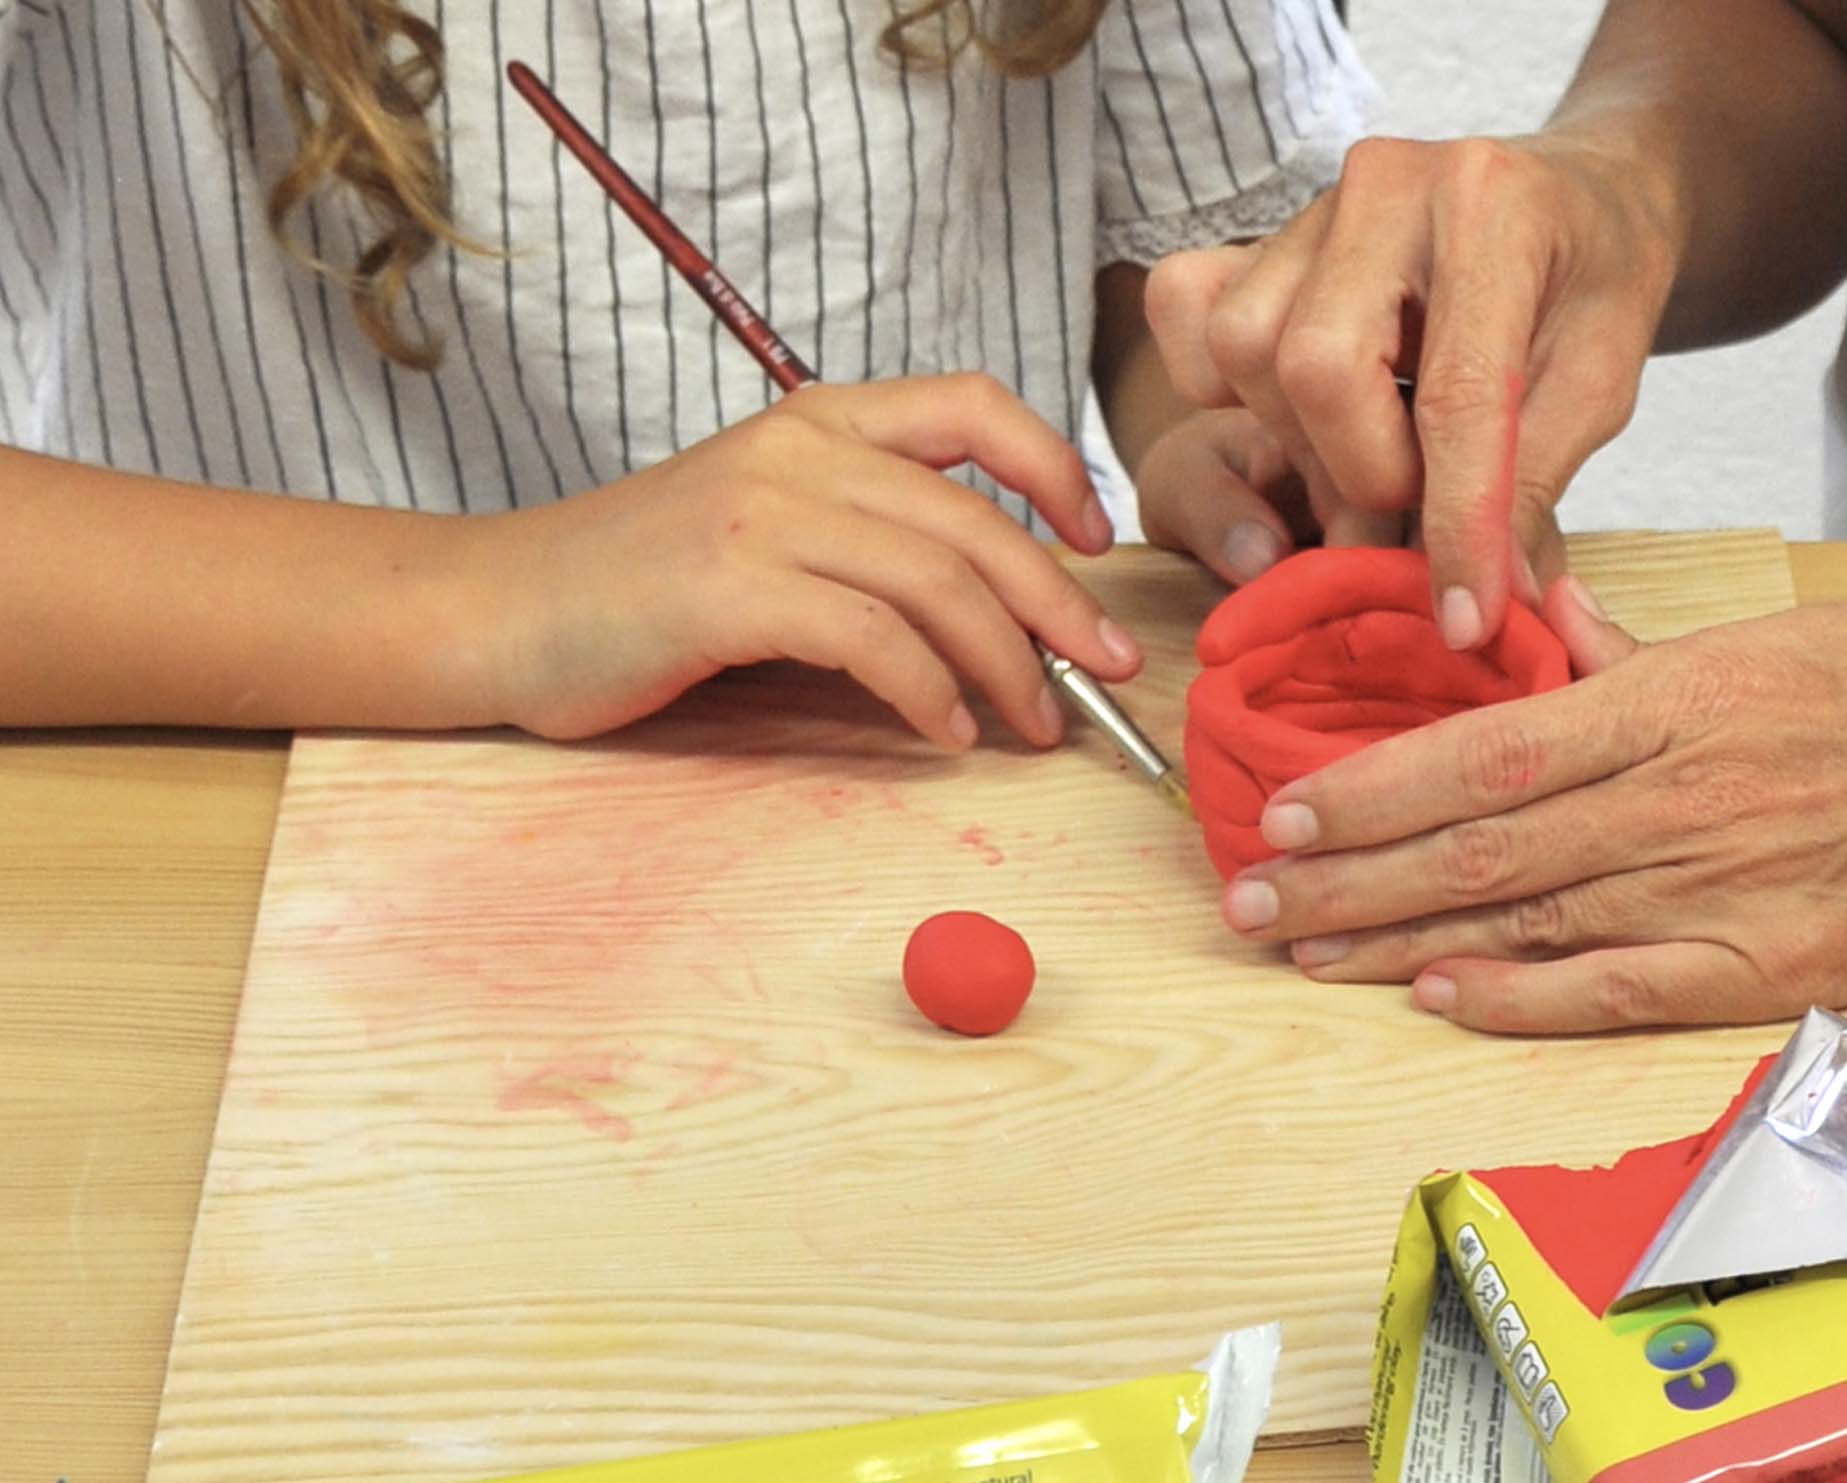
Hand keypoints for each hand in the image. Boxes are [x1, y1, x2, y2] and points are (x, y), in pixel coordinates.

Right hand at [469, 374, 1139, 742]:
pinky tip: (946, 732)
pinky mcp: (730, 589)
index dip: (1055, 465)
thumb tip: (995, 607)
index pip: (975, 404)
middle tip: (1112, 671)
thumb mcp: (765, 522)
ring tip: (1037, 725)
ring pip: (937, 583)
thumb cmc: (642, 583)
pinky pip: (872, 639)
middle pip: (977, 519)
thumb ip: (865, 534)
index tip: (1095, 539)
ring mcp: (763, 514)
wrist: (500, 610)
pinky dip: (928, 691)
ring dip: (1008, 666)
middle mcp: (800, 450)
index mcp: (820, 419)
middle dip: (1062, 604)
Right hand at [1146, 134, 1675, 646]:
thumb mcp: (1600, 384)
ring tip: (1379, 461)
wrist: (1572, 196)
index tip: (1462, 615)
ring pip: (1246, 351)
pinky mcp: (1260, 236)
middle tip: (1419, 512)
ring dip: (1308, 444)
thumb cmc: (1592, 283)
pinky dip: (1233, 391)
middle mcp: (1385, 184)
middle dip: (1365, 476)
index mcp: (1493, 205)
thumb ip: (1533, 485)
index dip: (1455, 521)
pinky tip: (1308, 413)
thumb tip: (1488, 607)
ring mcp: (1311, 205)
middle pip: (1314, 368)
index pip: (1453, 392)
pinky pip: (1193, 319)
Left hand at [1218, 580, 1846, 1032]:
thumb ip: (1644, 651)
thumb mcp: (1778, 632)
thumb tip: (1549, 633)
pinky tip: (1437, 998)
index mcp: (1672, 701)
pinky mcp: (1769, 969)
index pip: (1484, 751)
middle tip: (1250, 904)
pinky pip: (1619, 989)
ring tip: (1304, 953)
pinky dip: (1521, 999)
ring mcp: (1721, 891)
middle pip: (1476, 848)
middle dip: (1348, 878)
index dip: (1370, 788)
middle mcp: (1678, 800)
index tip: (1286, 813)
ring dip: (1399, 943)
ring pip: (1524, 922)